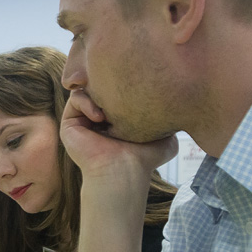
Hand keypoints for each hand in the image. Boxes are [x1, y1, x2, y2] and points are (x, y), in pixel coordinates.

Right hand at [60, 90, 177, 185]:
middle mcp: (99, 119)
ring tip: (111, 111)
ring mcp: (83, 121)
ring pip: (87, 89)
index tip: (136, 87)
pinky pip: (76, 98)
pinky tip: (101, 118)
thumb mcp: (165, 136)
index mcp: (117, 120)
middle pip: (101, 86)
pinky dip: (87, 102)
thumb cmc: (145, 157)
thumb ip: (168, 119)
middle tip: (122, 88)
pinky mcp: (70, 124)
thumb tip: (182, 105)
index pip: (117, 90)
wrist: (124, 170)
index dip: (126, 83)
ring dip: (99, 93)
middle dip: (109, 82)